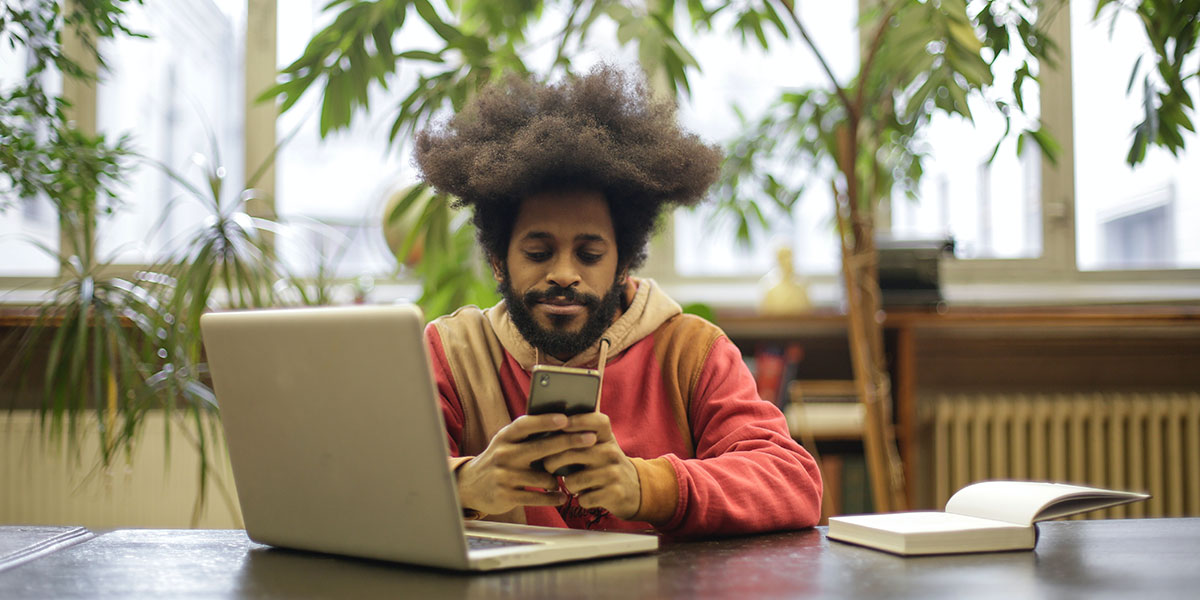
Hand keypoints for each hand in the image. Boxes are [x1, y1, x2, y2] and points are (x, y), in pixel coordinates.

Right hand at [455, 414, 597, 515]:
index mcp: (505, 437)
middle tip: (590, 439)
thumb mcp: (508, 443)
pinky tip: (561, 496)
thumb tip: (564, 421)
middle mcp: (503, 454)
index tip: (566, 418)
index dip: (545, 421)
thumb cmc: (501, 459)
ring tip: (562, 480)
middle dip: (569, 442)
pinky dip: (553, 497)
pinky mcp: (507, 495)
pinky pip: (538, 496)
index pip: (526, 425)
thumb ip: (529, 435)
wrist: (471, 485)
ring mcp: (504, 475)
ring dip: (557, 479)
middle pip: (541, 448)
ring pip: (543, 476)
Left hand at [542, 412, 641, 519]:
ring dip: (569, 484)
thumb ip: (580, 431)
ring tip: (573, 482)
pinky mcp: (614, 493)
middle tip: (547, 465)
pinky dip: (581, 499)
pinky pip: (583, 498)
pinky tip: (586, 495)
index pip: (594, 421)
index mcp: (606, 436)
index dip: (576, 420)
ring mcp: (614, 473)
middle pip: (572, 452)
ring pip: (574, 480)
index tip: (559, 425)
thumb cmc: (604, 463)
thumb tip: (551, 416)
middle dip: (552, 461)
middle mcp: (611, 452)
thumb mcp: (599, 444)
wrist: (633, 489)